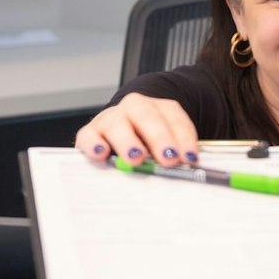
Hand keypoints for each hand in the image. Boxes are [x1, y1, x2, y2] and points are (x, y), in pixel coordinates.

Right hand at [75, 93, 200, 166]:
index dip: (184, 137)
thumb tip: (185, 170)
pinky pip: (89, 136)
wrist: (120, 134)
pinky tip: (102, 154)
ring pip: (117, 124)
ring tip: (137, 158)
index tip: (190, 157)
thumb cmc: (146, 143)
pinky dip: (94, 144)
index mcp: (158, 108)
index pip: (174, 117)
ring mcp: (110, 118)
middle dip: (159, 138)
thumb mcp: (163, 146)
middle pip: (148, 116)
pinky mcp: (90, 132)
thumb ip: (174, 154)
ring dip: (129, 141)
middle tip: (168, 158)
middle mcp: (134, 108)